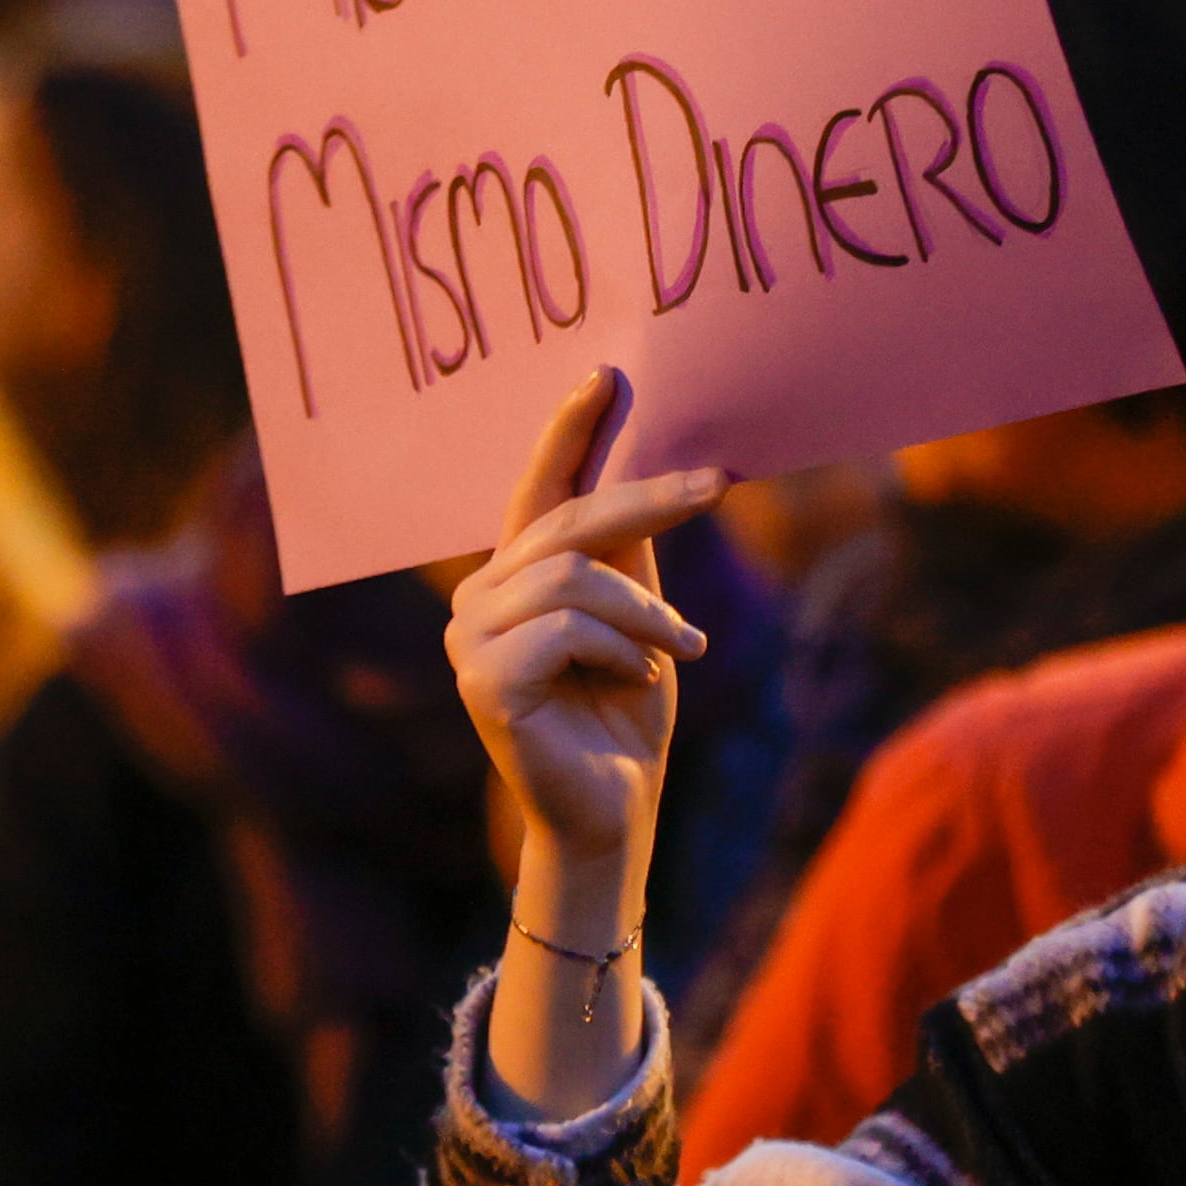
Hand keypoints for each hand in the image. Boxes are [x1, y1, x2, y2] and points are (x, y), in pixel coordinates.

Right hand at [444, 370, 722, 873]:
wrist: (617, 809)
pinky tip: (637, 677)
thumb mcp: (639, 614)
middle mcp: (478, 598)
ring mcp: (469, 640)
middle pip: (567, 523)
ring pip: (572, 576)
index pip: (538, 489)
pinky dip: (621, 649)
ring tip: (678, 647)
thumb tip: (652, 465)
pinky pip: (567, 629)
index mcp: (513, 576)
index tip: (607, 376)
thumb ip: (628, 551)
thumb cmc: (626, 711)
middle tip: (715, 484)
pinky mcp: (482, 682)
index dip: (569, 431)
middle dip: (647, 500)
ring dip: (645, 611)